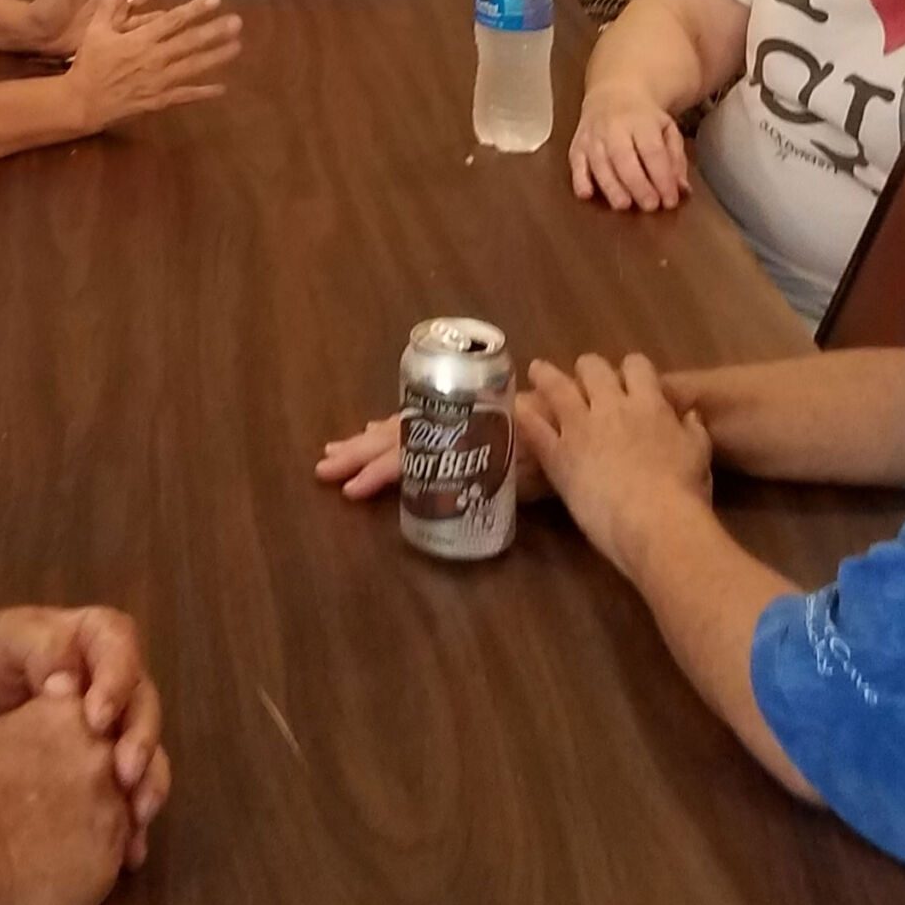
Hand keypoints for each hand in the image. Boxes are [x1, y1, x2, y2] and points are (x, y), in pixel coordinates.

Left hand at [0, 607, 171, 865]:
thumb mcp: (10, 637)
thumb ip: (42, 649)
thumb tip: (69, 681)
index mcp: (104, 639)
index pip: (123, 658)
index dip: (116, 688)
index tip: (96, 720)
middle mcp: (121, 682)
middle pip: (144, 709)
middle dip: (140, 744)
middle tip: (125, 775)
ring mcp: (118, 725)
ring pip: (148, 753)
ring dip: (147, 785)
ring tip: (136, 817)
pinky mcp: (106, 764)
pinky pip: (128, 790)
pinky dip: (131, 820)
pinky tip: (129, 848)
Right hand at [0, 691, 134, 904]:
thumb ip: (33, 718)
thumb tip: (51, 706)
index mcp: (71, 715)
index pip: (97, 721)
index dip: (81, 744)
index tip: (59, 765)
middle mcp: (103, 753)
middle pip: (117, 765)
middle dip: (93, 785)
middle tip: (56, 810)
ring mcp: (114, 806)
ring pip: (123, 812)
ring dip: (98, 825)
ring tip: (55, 842)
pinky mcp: (113, 856)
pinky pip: (116, 856)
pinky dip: (94, 862)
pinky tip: (60, 868)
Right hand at [66, 0, 241, 130]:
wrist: (83, 101)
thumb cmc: (90, 63)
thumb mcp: (95, 31)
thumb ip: (108, 5)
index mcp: (139, 40)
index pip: (173, 21)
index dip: (195, 9)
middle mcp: (153, 59)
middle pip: (189, 43)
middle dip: (214, 31)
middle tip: (237, 21)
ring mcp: (158, 81)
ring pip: (193, 67)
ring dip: (216, 57)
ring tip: (237, 46)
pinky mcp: (159, 100)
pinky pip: (185, 96)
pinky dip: (203, 92)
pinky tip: (222, 88)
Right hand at [315, 410, 551, 502]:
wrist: (580, 415)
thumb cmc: (560, 451)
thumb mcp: (532, 470)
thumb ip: (496, 473)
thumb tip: (454, 480)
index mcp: (463, 431)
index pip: (413, 451)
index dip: (381, 469)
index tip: (352, 489)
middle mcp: (452, 420)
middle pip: (399, 434)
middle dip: (359, 452)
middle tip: (323, 467)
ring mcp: (454, 419)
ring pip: (404, 428)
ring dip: (368, 441)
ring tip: (336, 452)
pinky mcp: (462, 421)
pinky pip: (421, 424)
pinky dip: (394, 431)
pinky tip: (375, 432)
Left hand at [513, 355, 711, 563]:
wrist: (655, 521)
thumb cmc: (684, 492)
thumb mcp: (699, 455)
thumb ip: (693, 431)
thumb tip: (689, 415)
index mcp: (649, 404)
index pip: (637, 366)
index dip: (630, 368)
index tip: (626, 377)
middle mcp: (612, 406)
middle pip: (594, 368)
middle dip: (588, 369)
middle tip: (582, 377)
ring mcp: (580, 427)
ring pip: (557, 387)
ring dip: (546, 375)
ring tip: (537, 370)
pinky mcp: (557, 454)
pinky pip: (534, 427)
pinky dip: (524, 415)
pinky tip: (515, 408)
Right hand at [570, 81, 688, 211]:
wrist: (613, 92)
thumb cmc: (644, 119)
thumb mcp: (667, 130)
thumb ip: (676, 160)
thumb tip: (681, 190)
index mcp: (642, 121)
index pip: (653, 151)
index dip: (662, 177)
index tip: (670, 200)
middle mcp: (615, 127)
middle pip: (624, 157)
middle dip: (637, 184)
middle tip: (650, 206)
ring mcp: (593, 136)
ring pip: (599, 163)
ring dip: (610, 186)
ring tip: (623, 205)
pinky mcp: (577, 145)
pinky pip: (576, 163)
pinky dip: (579, 179)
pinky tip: (586, 194)